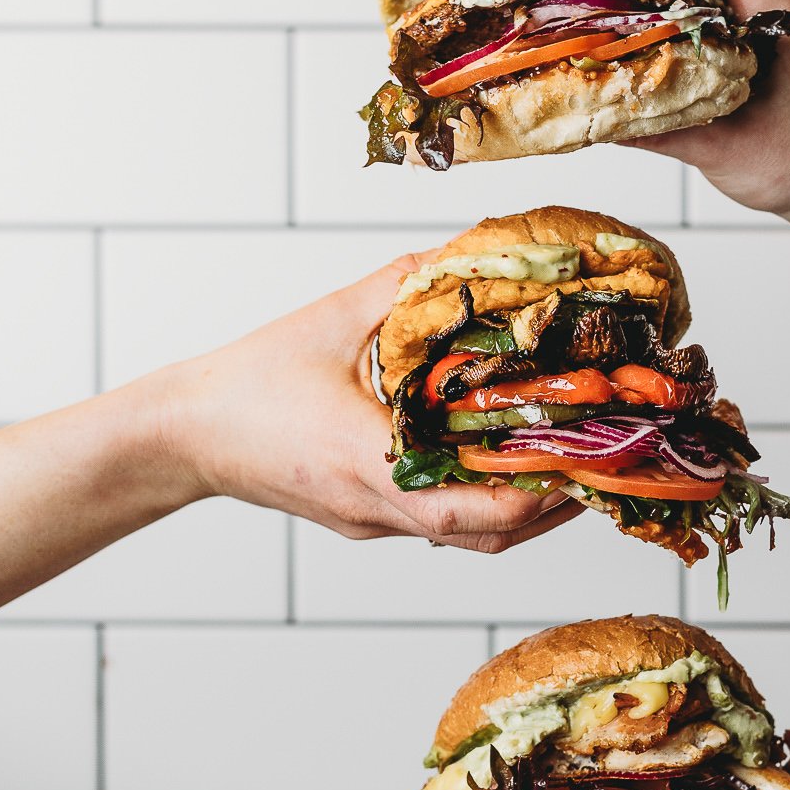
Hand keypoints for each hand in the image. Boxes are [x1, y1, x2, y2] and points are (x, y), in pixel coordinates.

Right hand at [150, 254, 579, 554]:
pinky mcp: (365, 519)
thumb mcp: (335, 316)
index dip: (545, 491)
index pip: (480, 508)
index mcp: (373, 465)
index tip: (593, 457)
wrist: (184, 435)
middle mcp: (380, 509)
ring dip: (525, 507)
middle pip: (491, 535)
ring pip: (469, 537)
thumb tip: (476, 252)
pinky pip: (440, 522)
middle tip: (605, 461)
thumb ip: (408, 283)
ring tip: (572, 462)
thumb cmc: (251, 381)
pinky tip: (507, 460)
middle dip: (555, 503)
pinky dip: (484, 498)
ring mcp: (373, 522)